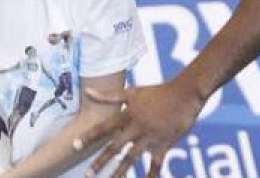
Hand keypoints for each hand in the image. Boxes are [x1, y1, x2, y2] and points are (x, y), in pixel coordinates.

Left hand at [77, 78, 204, 177]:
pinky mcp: (164, 144)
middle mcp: (136, 127)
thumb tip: (88, 90)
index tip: (74, 145)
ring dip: (119, 172)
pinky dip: (150, 175)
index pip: (104, 127)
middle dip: (100, 161)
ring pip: (132, 158)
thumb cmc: (158, 92)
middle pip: (115, 147)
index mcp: (128, 115)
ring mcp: (150, 137)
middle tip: (88, 174)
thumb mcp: (133, 92)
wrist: (185, 93)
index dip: (89, 136)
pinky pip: (156, 164)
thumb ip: (110, 95)